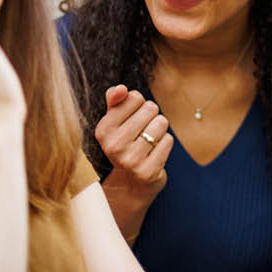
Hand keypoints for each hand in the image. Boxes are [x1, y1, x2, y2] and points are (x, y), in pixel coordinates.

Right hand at [96, 85, 172, 215]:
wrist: (131, 182)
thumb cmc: (125, 143)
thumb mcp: (115, 121)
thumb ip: (115, 100)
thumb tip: (121, 89)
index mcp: (103, 130)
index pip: (134, 97)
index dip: (139, 105)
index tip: (133, 118)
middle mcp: (114, 146)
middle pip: (150, 109)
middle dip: (151, 116)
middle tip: (143, 131)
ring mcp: (130, 160)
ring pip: (161, 123)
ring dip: (160, 129)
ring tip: (149, 141)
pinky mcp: (148, 172)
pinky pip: (168, 140)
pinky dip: (165, 143)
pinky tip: (155, 153)